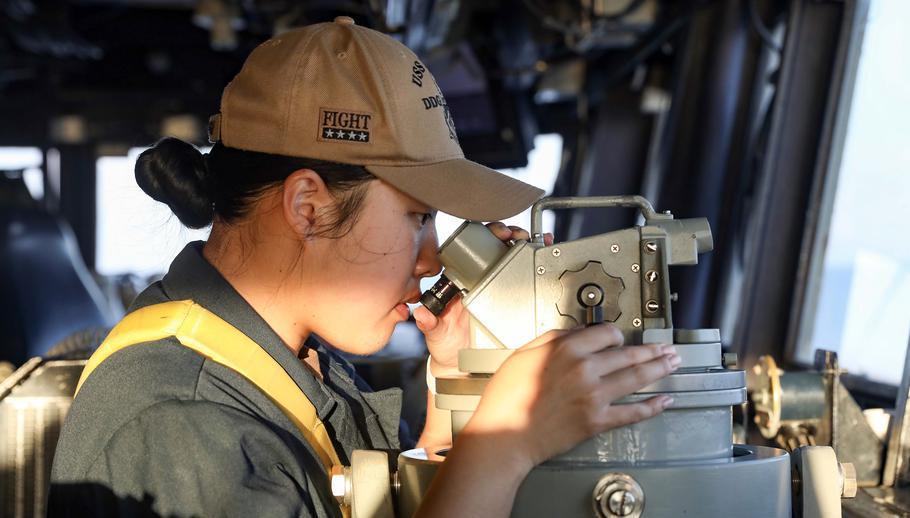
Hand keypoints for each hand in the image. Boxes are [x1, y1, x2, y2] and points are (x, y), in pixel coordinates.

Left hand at [413, 222, 553, 373]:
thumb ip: (429, 323)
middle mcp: (481, 280)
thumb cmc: (447, 345)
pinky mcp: (515, 301)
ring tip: (537, 240)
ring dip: (527, 245)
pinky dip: (538, 262)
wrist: (464, 366)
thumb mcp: (436, 333)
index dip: (484, 236)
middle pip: (497, 249)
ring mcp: (500, 289)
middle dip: (510, 235)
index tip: (495, 233)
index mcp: (462, 281)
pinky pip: (528, 280)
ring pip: (514, 259)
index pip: (473, 250)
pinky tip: (545, 252)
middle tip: (517, 235)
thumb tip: (422, 313)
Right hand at [462, 324, 678, 470]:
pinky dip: (652, 407)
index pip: (606, 333)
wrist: (505, 435)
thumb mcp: (523, 354)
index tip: (620, 339)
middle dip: (651, 350)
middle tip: (665, 348)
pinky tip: (664, 400)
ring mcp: (594, 397)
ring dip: (659, 369)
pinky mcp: (598, 421)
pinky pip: (632, 412)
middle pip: (628, 354)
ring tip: (672, 363)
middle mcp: (585, 370)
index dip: (616, 335)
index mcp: (566, 350)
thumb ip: (552, 338)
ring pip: (636, 378)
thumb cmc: (507, 397)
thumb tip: (577, 332)